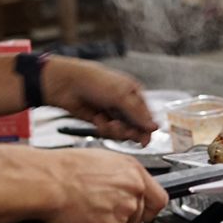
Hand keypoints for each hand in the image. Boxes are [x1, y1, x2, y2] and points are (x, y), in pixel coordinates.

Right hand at [0, 145, 168, 222]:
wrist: (48, 182)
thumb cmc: (66, 169)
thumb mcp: (102, 161)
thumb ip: (122, 176)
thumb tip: (127, 186)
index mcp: (133, 171)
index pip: (159, 199)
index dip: (149, 208)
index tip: (143, 211)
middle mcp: (133, 190)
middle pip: (139, 217)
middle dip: (123, 217)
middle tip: (101, 209)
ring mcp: (123, 211)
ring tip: (85, 209)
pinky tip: (79, 217)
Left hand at [42, 57, 156, 144]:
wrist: (68, 85)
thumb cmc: (96, 82)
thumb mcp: (121, 96)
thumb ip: (138, 114)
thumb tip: (154, 127)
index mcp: (134, 94)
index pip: (147, 116)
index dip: (146, 129)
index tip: (143, 140)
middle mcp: (125, 105)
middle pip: (135, 127)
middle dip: (128, 130)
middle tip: (120, 128)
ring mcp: (113, 113)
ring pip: (122, 132)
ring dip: (115, 130)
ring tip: (107, 123)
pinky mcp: (101, 121)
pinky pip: (109, 132)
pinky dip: (104, 128)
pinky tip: (98, 119)